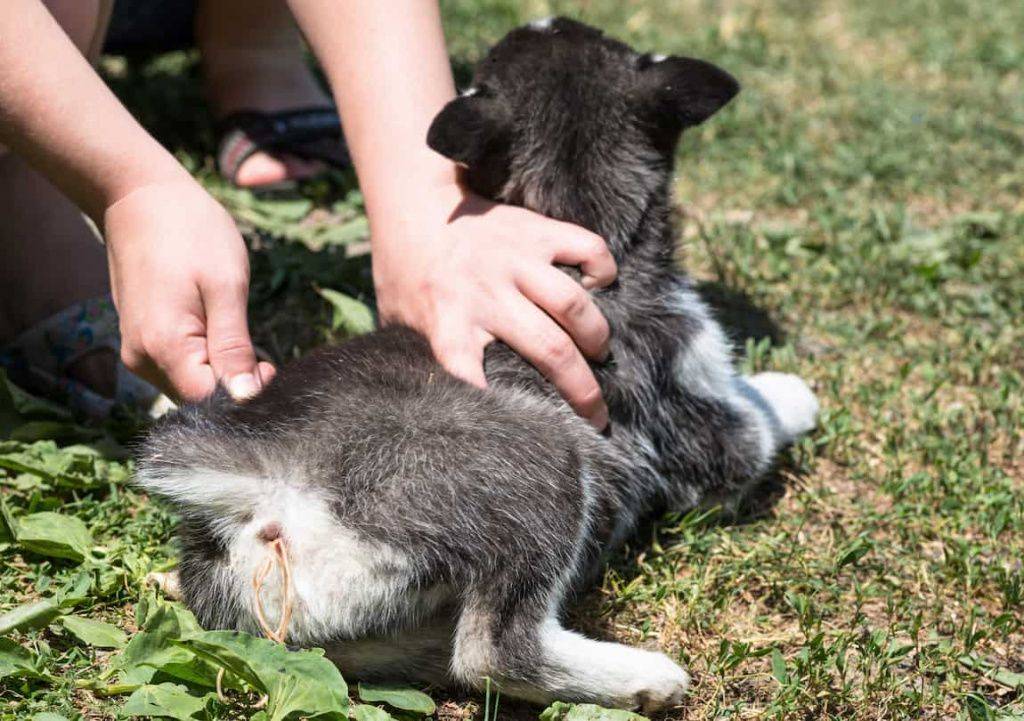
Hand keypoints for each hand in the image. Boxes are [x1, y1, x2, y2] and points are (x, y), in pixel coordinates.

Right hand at [102, 181, 274, 401]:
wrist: (141, 197)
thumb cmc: (191, 232)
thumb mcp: (226, 286)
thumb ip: (234, 347)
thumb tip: (245, 398)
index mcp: (163, 347)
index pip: (209, 401)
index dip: (244, 392)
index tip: (270, 363)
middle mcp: (142, 358)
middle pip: (199, 398)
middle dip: (235, 382)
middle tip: (263, 350)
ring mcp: (137, 351)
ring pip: (190, 385)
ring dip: (221, 370)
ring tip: (239, 330)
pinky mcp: (141, 341)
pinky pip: (179, 367)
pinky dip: (205, 359)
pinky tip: (220, 330)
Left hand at [371, 181, 615, 428]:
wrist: (415, 205)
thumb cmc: (407, 273)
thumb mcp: (400, 322)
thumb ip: (421, 359)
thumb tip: (432, 408)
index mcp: (446, 320)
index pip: (466, 372)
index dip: (492, 406)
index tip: (522, 433)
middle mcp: (486, 293)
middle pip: (549, 350)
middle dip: (582, 391)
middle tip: (597, 414)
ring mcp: (515, 260)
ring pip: (574, 305)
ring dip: (596, 336)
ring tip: (599, 352)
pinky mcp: (536, 231)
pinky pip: (588, 248)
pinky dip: (603, 270)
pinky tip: (599, 287)